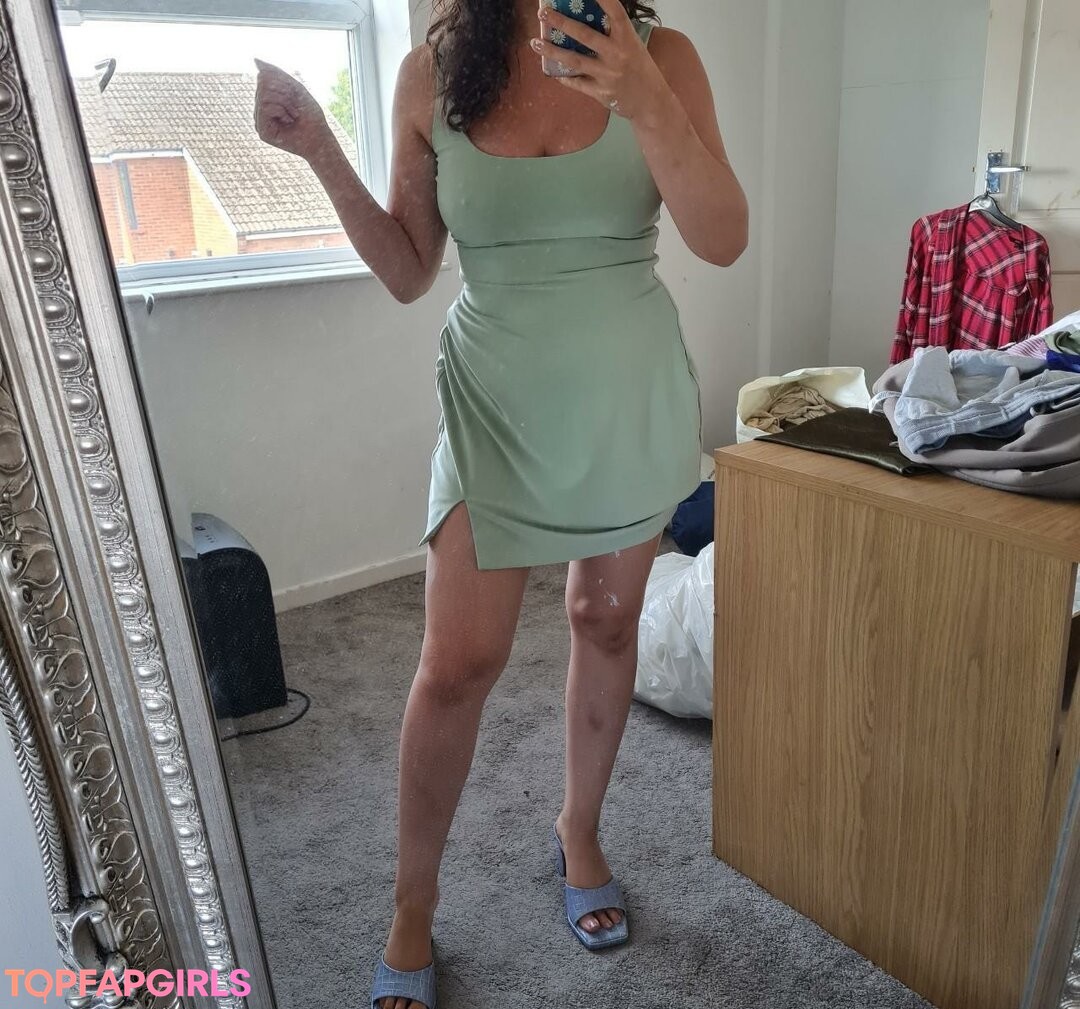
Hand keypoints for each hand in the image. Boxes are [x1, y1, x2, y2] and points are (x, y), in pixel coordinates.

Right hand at [253, 59, 331, 160]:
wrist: (321, 139)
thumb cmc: (311, 116)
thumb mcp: (295, 88)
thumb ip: (275, 74)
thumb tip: (255, 60)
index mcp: (267, 101)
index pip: (263, 77)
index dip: (282, 82)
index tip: (296, 96)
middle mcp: (260, 112)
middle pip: (262, 84)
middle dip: (284, 92)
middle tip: (296, 108)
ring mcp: (260, 122)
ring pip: (262, 95)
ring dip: (284, 101)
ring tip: (293, 115)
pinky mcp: (262, 132)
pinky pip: (264, 106)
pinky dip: (281, 110)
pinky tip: (288, 121)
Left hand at [532, 0, 670, 121]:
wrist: (651, 102)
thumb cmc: (640, 68)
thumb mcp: (632, 45)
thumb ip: (612, 34)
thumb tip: (583, 20)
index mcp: (628, 38)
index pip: (614, 11)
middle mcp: (617, 54)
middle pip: (584, 35)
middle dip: (560, 22)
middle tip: (542, 12)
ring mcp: (608, 75)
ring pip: (574, 60)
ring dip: (552, 51)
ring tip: (535, 42)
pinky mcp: (601, 92)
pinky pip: (577, 82)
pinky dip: (563, 76)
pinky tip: (551, 70)